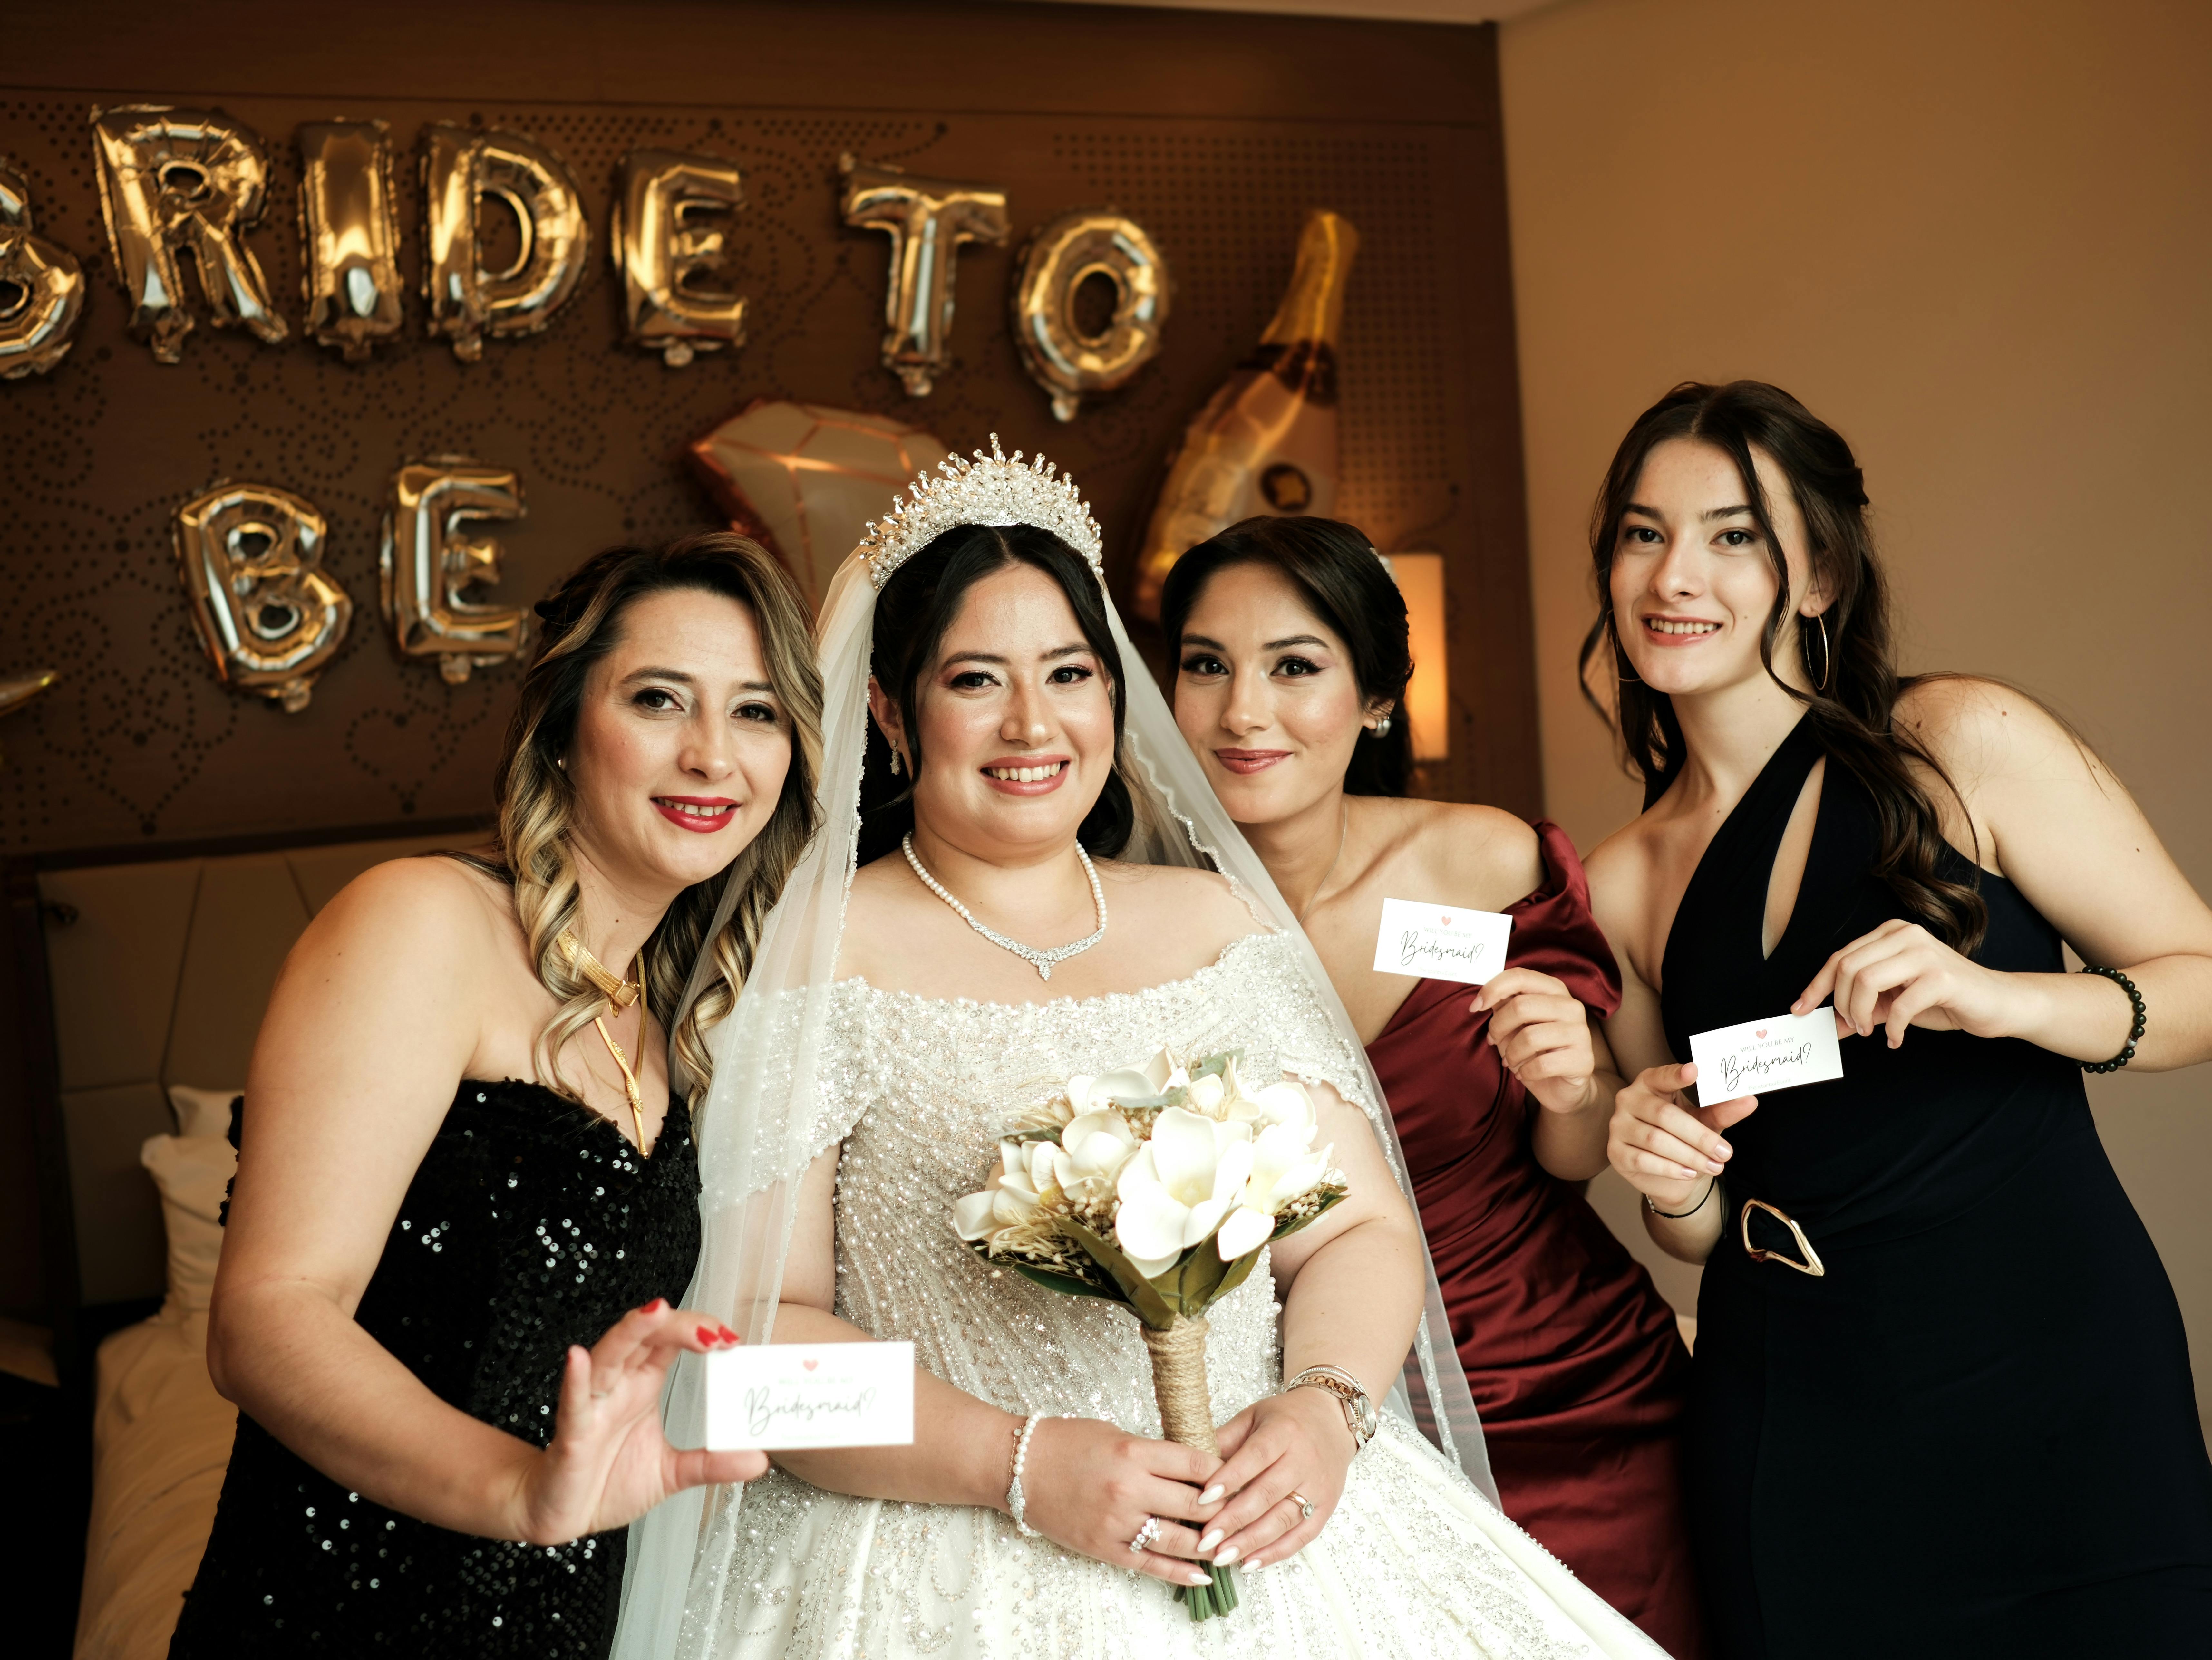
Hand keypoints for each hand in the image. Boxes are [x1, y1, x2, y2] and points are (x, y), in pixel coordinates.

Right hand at [511, 1300, 765, 1546]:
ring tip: (656, 1312)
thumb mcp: (672, 1473)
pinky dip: (576, 1378)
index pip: (669, 1340)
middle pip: (645, 1337)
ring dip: (632, 1332)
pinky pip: (573, 1402)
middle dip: (677, 1325)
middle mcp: (617, 1386)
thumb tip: (760, 1460)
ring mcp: (593, 1406)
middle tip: (713, 1331)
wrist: (564, 1514)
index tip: (732, 1340)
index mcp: (641, 1385)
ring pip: (609, 1356)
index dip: (698, 1330)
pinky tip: (579, 1357)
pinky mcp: (572, 1435)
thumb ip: (713, 1463)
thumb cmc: (609, 1484)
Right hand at [1018, 1416, 1223, 1589]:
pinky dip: (1179, 1572)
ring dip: (1207, 1545)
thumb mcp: (1115, 1434)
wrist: (1018, 1468)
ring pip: (1177, 1540)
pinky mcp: (1104, 1547)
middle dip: (1222, 1511)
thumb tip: (1193, 1468)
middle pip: (1193, 1504)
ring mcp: (1116, 1522)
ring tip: (1228, 1547)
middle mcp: (1129, 1489)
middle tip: (1240, 1513)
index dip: (1222, 1472)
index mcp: (1133, 1452)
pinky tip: (1202, 1574)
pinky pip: (1150, 1565)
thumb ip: (1153, 1452)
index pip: (1196, 1463)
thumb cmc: (1066, 1443)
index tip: (1235, 1477)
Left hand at [1194, 1384, 1352, 1570]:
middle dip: (1234, 1520)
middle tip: (1205, 1539)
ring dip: (1251, 1542)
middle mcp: (1303, 1460)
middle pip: (1267, 1494)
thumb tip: (1191, 1464)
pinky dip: (1276, 1553)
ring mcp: (1318, 1487)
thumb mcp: (1253, 1417)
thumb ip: (1225, 1439)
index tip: (1202, 1499)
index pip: (1255, 1457)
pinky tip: (1249, 1563)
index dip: (1229, 1478)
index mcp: (1283, 1432)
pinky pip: (1301, 1536)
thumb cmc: (1285, 1419)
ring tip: (1221, 1557)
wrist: (1333, 1420)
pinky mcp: (1326, 1507)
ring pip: (1283, 1520)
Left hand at [1473, 968, 1598, 1114]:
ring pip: (1530, 1037)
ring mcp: (1581, 1032)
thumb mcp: (1515, 1024)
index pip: (1520, 976)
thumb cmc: (1534, 1050)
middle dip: (1498, 1027)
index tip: (1475, 1007)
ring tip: (1510, 1060)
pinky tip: (1524, 1073)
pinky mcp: (1583, 1060)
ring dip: (1510, 1053)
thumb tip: (1483, 997)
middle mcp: (1571, 1006)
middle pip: (1521, 1006)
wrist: (1562, 1086)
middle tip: (1493, 1041)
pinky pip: (1542, 1064)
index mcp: (1554, 990)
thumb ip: (1504, 1005)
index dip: (1492, 989)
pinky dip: (1525, 1071)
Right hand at [1608, 1062, 1756, 1211]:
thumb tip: (1750, 1101)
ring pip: (1656, 1141)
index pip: (1661, 1075)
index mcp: (1649, 1083)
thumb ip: (1723, 1110)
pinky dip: (1670, 1169)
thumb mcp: (1704, 1120)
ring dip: (1690, 1156)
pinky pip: (1643, 1160)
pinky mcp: (1615, 1152)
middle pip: (1664, 1115)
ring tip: (1715, 1166)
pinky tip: (1690, 1173)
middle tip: (1725, 1152)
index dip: (1675, 1075)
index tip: (1694, 1070)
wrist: (1665, 1173)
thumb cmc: (1684, 1136)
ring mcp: (1618, 1126)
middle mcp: (1628, 1100)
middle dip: (1699, 1136)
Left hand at [1793, 918, 2017, 1046]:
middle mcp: (1905, 935)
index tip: (1800, 1010)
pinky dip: (1891, 1028)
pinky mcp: (1941, 977)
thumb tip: (1828, 1024)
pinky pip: (1899, 1005)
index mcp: (1890, 934)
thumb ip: (1862, 1007)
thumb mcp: (1894, 1001)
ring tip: (1871, 1031)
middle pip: (1847, 967)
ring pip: (1866, 980)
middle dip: (1841, 1004)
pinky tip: (1895, 1038)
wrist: (1997, 1003)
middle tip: (1854, 1027)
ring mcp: (1924, 953)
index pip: (1839, 957)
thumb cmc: (1943, 999)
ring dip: (1861, 1013)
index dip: (1816, 986)